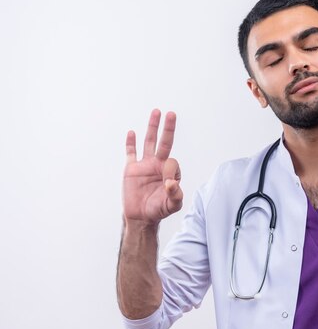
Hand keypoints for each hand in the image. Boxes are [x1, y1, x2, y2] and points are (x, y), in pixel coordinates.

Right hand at [123, 109, 182, 224]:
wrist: (141, 216)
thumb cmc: (159, 210)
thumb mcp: (171, 205)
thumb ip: (175, 195)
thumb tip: (171, 183)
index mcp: (170, 172)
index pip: (172, 163)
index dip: (170, 171)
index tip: (166, 183)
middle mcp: (158, 164)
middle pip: (165, 142)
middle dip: (168, 128)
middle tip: (171, 114)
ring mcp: (145, 165)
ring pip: (149, 142)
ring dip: (152, 127)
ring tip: (156, 112)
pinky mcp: (131, 168)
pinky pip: (131, 153)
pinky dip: (131, 143)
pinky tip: (132, 133)